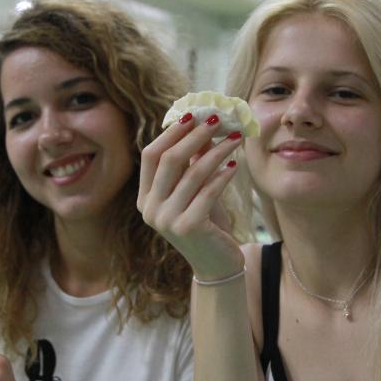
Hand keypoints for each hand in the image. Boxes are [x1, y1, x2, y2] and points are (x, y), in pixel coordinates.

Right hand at [138, 115, 244, 280]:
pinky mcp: (189, 227)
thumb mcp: (196, 191)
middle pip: (169, 160)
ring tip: (234, 138)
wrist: (216, 265)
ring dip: (215, 151)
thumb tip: (203, 125)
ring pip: (192, 173)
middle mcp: (151, 209)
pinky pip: (207, 192)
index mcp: (146, 198)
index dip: (171, 133)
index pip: (150, 156)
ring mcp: (167, 220)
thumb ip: (194, 163)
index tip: (192, 115)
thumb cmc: (206, 224)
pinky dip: (222, 175)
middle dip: (194, 135)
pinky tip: (234, 165)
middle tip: (216, 119)